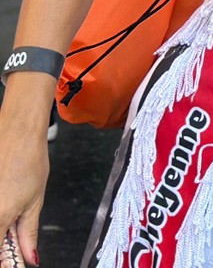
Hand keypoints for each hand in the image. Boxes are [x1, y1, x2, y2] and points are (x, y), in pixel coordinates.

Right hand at [0, 117, 48, 267]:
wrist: (18, 131)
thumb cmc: (29, 160)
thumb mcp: (35, 200)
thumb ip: (28, 233)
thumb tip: (31, 258)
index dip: (6, 260)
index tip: (14, 260)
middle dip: (1, 245)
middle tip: (13, 233)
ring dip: (0, 227)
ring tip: (9, 206)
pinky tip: (3, 198)